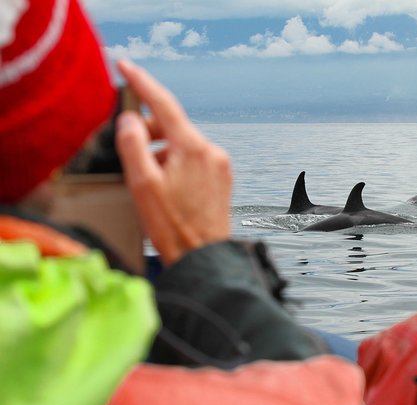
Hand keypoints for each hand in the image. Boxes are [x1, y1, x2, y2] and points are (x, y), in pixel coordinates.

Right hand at [115, 59, 231, 264]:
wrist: (203, 258)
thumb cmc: (173, 227)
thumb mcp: (142, 185)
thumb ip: (133, 145)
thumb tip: (130, 120)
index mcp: (193, 149)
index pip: (163, 104)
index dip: (142, 82)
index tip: (126, 66)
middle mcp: (212, 152)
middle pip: (174, 126)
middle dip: (149, 131)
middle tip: (130, 148)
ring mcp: (220, 166)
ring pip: (183, 144)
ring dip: (162, 152)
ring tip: (150, 181)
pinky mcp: (222, 179)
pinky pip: (194, 159)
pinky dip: (176, 163)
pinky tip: (167, 187)